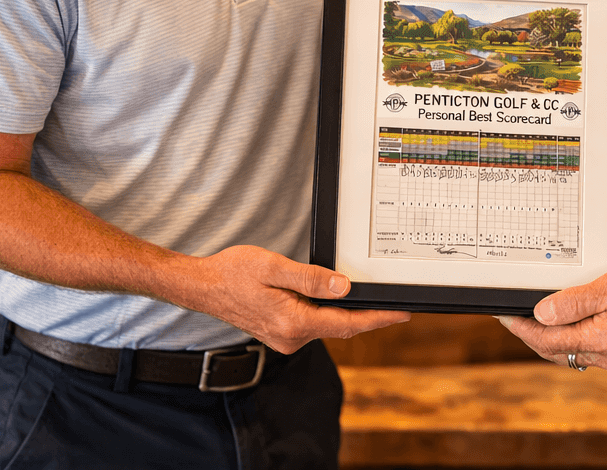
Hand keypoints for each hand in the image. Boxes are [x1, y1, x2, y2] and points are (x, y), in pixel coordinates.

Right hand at [181, 245, 410, 352]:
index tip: (403, 314)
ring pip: (327, 325)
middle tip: (397, 305)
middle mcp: (291, 338)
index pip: (346, 323)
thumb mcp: (275, 267)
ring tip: (372, 299)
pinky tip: (336, 299)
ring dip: (347, 313)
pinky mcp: (281, 333)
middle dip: (369, 316)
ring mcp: (285, 339)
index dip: (378, 318)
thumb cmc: (235, 272)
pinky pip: (314, 323)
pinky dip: (329, 313)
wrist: (204, 286)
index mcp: (293, 322)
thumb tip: (344, 287)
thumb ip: (311, 278)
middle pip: (340, 326)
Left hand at [498, 261, 606, 373]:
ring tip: (532, 320)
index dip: (522, 328)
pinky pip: (587, 352)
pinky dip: (570, 340)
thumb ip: (577, 301)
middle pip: (556, 351)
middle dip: (530, 334)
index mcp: (603, 339)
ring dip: (549, 339)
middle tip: (511, 316)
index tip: (504, 316)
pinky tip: (566, 326)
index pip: (548, 339)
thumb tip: (542, 313)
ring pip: (571, 353)